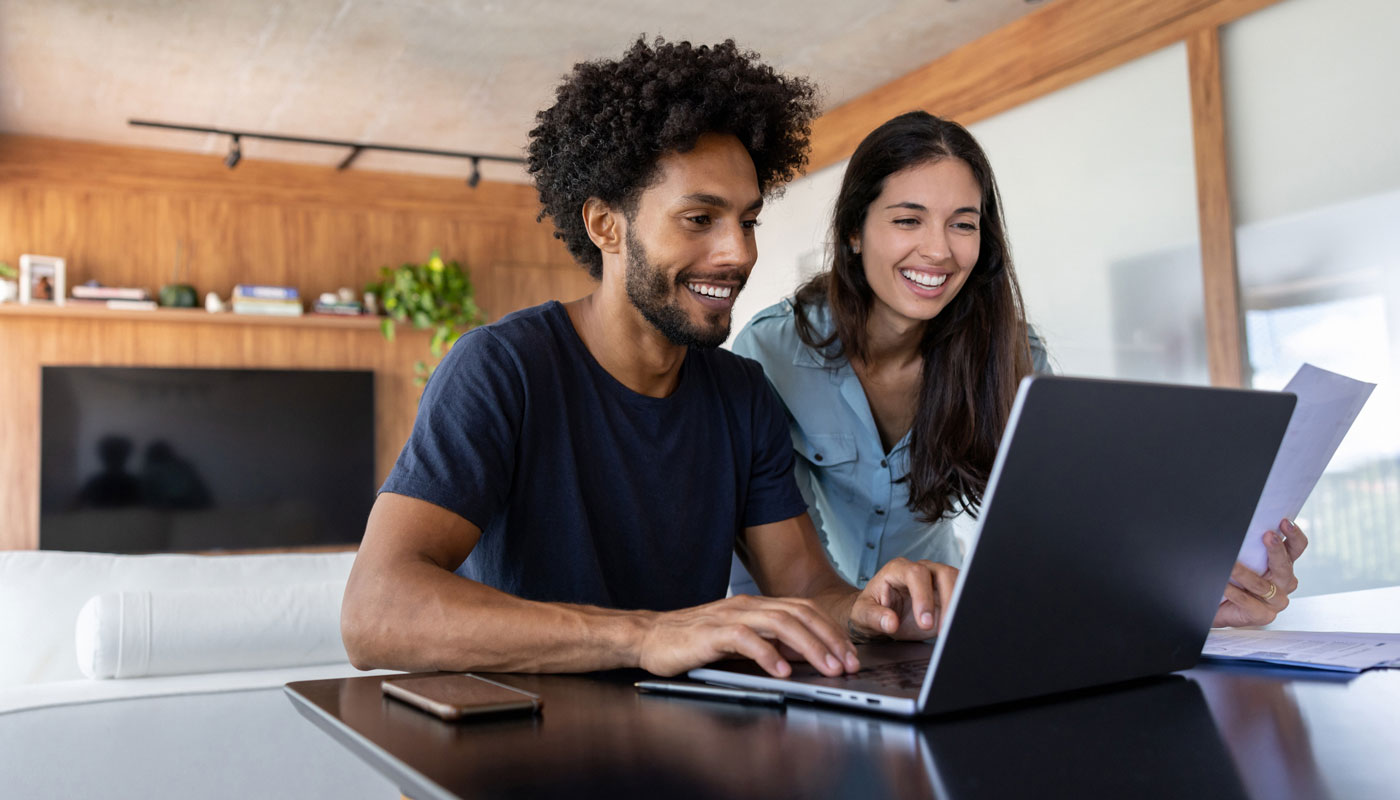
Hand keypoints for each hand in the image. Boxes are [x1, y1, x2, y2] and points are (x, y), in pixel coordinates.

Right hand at [637, 594, 860, 678]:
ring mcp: (729, 616)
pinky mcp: (711, 632)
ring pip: (780, 623)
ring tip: (827, 668)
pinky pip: (746, 639)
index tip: (849, 654)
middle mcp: (747, 605)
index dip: (831, 631)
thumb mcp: (739, 642)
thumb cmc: (693, 641)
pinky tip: (783, 671)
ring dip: (809, 646)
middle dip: (829, 639)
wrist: (650, 636)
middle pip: (799, 613)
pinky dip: (768, 654)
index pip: (804, 610)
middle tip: (848, 664)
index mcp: (756, 605)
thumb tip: (804, 655)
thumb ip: (769, 643)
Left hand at [848, 558, 958, 641]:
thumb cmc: (871, 609)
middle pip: (943, 573)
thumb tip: (890, 622)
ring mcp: (936, 580)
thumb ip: (874, 617)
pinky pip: (961, 595)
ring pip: (958, 581)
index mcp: (898, 569)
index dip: (923, 596)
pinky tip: (957, 625)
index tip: (925, 623)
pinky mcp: (947, 593)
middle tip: (941, 628)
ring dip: (958, 605)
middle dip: (947, 600)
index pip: (915, 573)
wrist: (880, 614)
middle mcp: (920, 570)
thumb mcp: (863, 615)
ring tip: (950, 629)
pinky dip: (962, 609)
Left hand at [1213, 519, 1307, 626]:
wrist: (1219, 607)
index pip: (1296, 548)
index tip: (1285, 522)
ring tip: (1232, 564)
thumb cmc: (1232, 580)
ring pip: (1263, 585)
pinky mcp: (1264, 616)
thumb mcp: (1243, 560)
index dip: (1294, 535)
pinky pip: (1249, 602)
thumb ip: (1249, 547)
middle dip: (1276, 550)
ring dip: (1245, 573)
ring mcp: (1276, 601)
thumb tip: (1240, 526)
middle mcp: (1283, 583)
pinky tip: (1225, 586)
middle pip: (1285, 566)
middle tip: (1268, 536)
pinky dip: (1235, 593)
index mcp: (1283, 565)